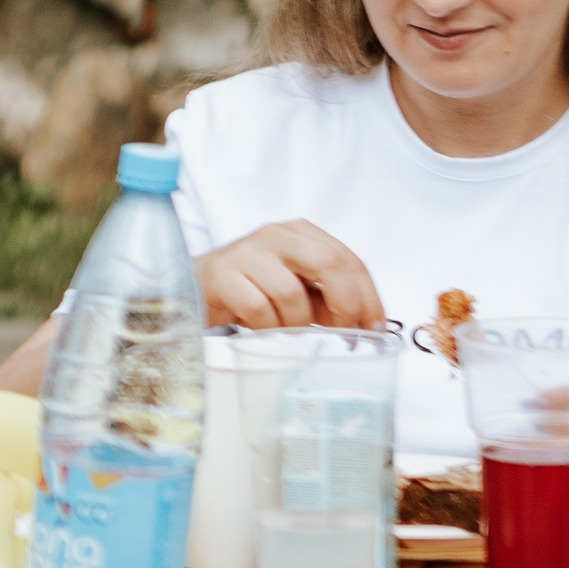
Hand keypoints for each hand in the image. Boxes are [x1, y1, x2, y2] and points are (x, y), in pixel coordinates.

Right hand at [195, 219, 383, 329]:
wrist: (194, 289)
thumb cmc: (253, 290)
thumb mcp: (298, 290)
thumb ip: (329, 299)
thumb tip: (366, 324)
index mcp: (301, 233)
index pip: (348, 259)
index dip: (368, 297)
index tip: (374, 328)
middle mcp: (276, 235)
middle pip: (329, 264)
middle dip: (344, 306)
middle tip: (342, 334)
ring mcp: (247, 252)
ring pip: (291, 294)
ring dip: (295, 325)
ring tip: (285, 331)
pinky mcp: (222, 274)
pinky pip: (258, 309)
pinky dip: (266, 328)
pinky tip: (260, 328)